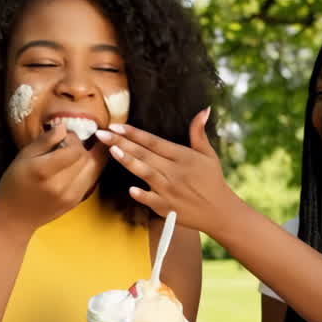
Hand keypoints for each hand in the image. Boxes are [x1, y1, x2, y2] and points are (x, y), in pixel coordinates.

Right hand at [0, 123, 101, 231]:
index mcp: (44, 171)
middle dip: (81, 146)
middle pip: (86, 158)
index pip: (74, 149)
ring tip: (76, 152)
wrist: (15, 217)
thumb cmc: (15, 183)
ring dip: (89, 156)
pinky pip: (92, 179)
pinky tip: (79, 164)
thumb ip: (45, 140)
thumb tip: (64, 127)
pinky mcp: (76, 202)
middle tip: (69, 144)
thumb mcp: (23, 156)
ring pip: (94, 168)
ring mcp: (71, 196)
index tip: (64, 137)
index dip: (73, 138)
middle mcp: (61, 185)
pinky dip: (89, 168)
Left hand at [95, 108, 238, 235]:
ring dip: (129, 161)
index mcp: (182, 156)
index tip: (117, 125)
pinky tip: (131, 189)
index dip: (135, 133)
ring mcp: (170, 190)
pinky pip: (152, 200)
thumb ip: (199, 132)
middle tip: (102, 133)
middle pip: (144, 154)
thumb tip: (205, 109)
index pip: (153, 141)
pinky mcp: (167, 208)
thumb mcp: (208, 154)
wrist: (220, 212)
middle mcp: (174, 171)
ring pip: (145, 173)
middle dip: (121, 142)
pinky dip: (142, 195)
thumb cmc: (212, 180)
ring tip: (112, 150)